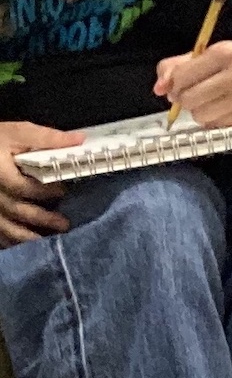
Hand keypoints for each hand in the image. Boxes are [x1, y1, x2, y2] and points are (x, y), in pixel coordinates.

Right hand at [0, 123, 84, 243]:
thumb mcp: (19, 132)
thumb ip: (47, 138)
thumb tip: (79, 141)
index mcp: (1, 173)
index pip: (23, 187)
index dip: (44, 192)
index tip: (64, 192)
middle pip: (17, 211)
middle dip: (42, 219)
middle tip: (64, 225)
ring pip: (6, 227)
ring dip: (27, 237)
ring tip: (47, 242)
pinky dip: (10, 241)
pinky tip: (24, 245)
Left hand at [153, 42, 231, 126]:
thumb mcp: (206, 55)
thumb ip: (176, 67)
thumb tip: (158, 88)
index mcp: (225, 53)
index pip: (182, 76)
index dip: (174, 83)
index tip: (179, 83)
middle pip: (189, 99)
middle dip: (184, 99)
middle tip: (192, 93)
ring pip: (200, 116)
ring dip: (199, 111)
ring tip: (209, 100)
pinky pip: (214, 126)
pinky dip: (213, 119)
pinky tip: (222, 108)